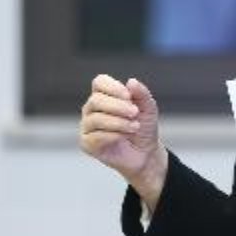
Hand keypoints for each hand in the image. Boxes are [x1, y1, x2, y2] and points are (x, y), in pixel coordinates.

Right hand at [79, 75, 168, 208]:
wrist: (145, 153)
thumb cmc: (143, 128)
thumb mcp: (148, 108)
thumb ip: (141, 94)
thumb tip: (131, 81)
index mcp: (104, 96)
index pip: (99, 82)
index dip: (113, 87)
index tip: (129, 96)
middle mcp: (92, 109)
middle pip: (96, 100)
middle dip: (118, 106)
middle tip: (134, 113)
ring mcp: (87, 126)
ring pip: (95, 119)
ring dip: (118, 122)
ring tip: (135, 126)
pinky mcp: (87, 143)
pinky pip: (95, 137)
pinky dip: (113, 135)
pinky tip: (124, 137)